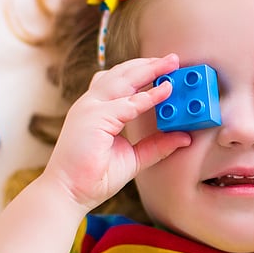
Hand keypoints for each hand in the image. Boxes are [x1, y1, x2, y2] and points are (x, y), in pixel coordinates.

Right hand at [40, 54, 190, 210]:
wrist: (68, 193)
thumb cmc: (94, 177)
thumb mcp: (134, 157)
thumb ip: (156, 145)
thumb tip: (184, 137)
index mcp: (97, 109)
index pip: (120, 81)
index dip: (143, 72)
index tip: (166, 68)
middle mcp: (91, 104)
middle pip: (122, 74)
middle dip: (149, 64)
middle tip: (173, 59)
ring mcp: (90, 108)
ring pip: (123, 80)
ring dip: (149, 70)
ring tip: (171, 65)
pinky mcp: (93, 118)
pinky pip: (126, 104)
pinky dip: (148, 97)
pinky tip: (165, 91)